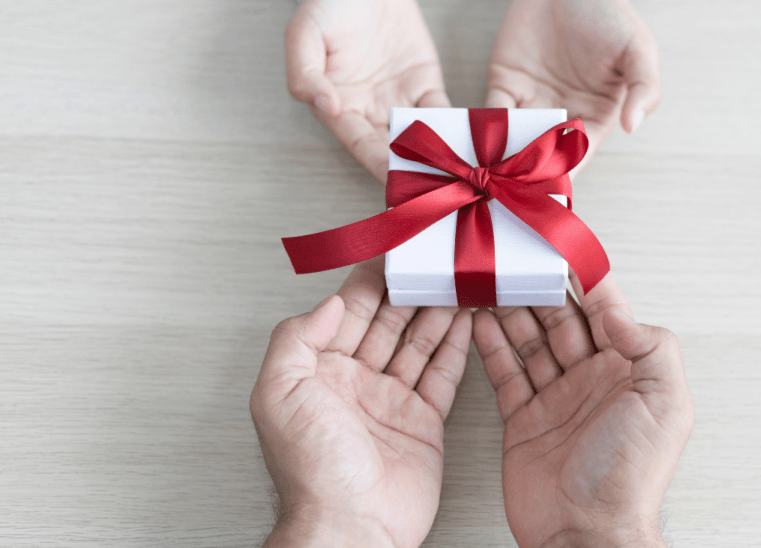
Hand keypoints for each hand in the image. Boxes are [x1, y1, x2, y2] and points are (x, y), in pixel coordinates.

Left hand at [251, 260, 471, 547]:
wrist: (350, 526)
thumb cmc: (311, 470)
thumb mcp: (279, 392)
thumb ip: (297, 338)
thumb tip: (328, 302)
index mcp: (320, 372)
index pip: (349, 313)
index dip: (371, 283)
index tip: (392, 255)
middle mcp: (356, 383)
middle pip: (388, 323)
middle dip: (411, 292)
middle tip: (434, 263)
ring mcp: (391, 401)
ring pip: (418, 344)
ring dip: (437, 313)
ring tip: (456, 284)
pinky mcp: (423, 422)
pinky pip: (442, 376)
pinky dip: (456, 348)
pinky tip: (465, 324)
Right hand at [286, 0, 449, 182]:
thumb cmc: (328, 2)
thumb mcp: (304, 32)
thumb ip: (305, 72)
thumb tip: (326, 105)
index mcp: (339, 106)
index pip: (361, 143)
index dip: (379, 163)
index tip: (397, 182)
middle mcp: (370, 111)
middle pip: (394, 150)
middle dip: (414, 172)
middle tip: (437, 191)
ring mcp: (399, 100)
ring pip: (420, 138)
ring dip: (438, 158)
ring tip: (459, 177)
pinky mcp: (425, 86)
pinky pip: (441, 113)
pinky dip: (455, 130)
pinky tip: (472, 147)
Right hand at [473, 274, 692, 547]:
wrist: (586, 535)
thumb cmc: (630, 477)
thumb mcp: (665, 402)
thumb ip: (649, 345)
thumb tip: (616, 308)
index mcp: (628, 371)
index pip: (605, 310)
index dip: (585, 278)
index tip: (562, 248)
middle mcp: (591, 380)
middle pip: (562, 320)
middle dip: (539, 289)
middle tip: (515, 260)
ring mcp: (556, 398)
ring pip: (530, 340)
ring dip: (512, 310)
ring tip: (491, 281)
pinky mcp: (524, 419)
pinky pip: (506, 373)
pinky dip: (491, 346)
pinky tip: (479, 321)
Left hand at [486, 0, 659, 175]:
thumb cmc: (610, 13)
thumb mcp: (638, 49)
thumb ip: (644, 87)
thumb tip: (633, 125)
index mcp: (595, 117)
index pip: (577, 155)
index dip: (563, 172)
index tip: (548, 187)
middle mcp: (561, 116)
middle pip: (540, 156)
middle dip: (524, 175)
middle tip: (507, 193)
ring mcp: (531, 102)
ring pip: (511, 141)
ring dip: (498, 159)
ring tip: (485, 178)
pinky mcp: (504, 84)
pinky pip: (489, 114)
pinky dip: (480, 131)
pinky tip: (471, 145)